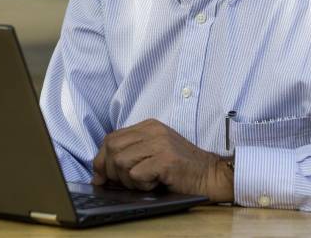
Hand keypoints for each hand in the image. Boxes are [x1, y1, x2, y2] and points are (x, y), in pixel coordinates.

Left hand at [91, 119, 233, 202]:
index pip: (111, 138)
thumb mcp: (155, 152)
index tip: (100, 176)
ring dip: (127, 180)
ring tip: (144, 182)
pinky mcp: (166, 160)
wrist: (211, 174)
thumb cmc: (181, 168)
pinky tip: (155, 183)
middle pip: (112, 149)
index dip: (101, 159)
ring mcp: (160, 144)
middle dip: (110, 171)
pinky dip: (141, 184)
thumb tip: (98, 174)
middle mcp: (153, 131)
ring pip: (121, 162)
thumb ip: (130, 155)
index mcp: (148, 126)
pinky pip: (136, 174)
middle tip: (123, 183)